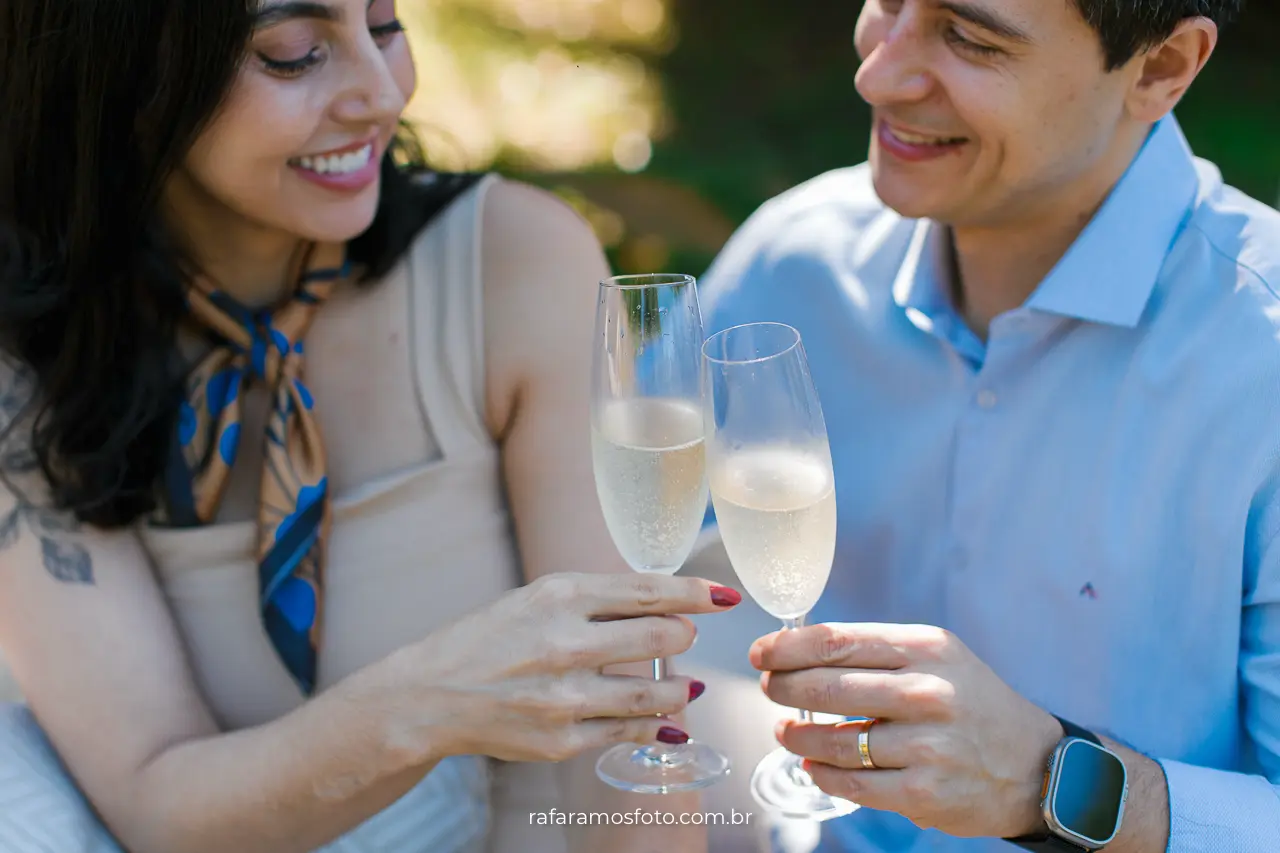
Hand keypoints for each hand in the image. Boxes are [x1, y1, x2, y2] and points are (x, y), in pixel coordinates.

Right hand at [386, 572, 739, 763]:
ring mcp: (565, 697)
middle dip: (684, 637)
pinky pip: (629, 732)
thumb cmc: (491, 638)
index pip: (649, 591)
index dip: (696, 594)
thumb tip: (666, 603)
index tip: (724, 597)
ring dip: (680, 688)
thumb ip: (599, 598)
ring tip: (685, 685)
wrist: (434, 694)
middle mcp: (565, 644)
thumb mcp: (539, 597)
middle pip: (661, 639)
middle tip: (684, 637)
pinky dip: (656, 725)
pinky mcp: (562, 741)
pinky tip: (667, 720)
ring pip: (655, 694)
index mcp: (560, 596)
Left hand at [752, 622, 1062, 838]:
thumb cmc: (969, 702)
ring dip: (795, 736)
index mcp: (924, 649)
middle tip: (768, 689)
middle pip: (825, 687)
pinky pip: (851, 783)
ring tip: (785, 731)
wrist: (1033, 764)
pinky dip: (821, 774)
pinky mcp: (924, 791)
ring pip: (832, 740)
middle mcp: (927, 692)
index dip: (786, 647)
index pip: (835, 641)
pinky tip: (813, 765)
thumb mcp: (935, 657)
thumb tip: (798, 649)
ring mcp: (926, 745)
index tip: (761, 653)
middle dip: (782, 688)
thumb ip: (875, 650)